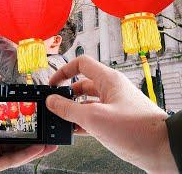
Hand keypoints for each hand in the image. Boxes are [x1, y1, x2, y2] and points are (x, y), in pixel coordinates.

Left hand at [0, 94, 56, 172]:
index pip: (6, 129)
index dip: (21, 127)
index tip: (34, 122)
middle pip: (13, 143)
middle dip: (31, 139)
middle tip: (47, 134)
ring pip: (15, 153)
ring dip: (33, 148)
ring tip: (49, 143)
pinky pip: (9, 161)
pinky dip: (25, 155)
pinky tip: (38, 148)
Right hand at [46, 56, 177, 172]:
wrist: (162, 149)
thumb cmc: (137, 129)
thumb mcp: (93, 117)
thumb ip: (68, 109)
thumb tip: (52, 102)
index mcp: (108, 80)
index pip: (81, 64)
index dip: (64, 71)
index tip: (53, 83)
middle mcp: (111, 90)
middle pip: (82, 85)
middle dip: (67, 95)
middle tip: (56, 106)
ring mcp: (114, 105)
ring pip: (88, 102)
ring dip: (74, 110)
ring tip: (63, 121)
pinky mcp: (116, 120)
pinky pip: (95, 116)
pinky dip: (83, 122)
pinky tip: (75, 131)